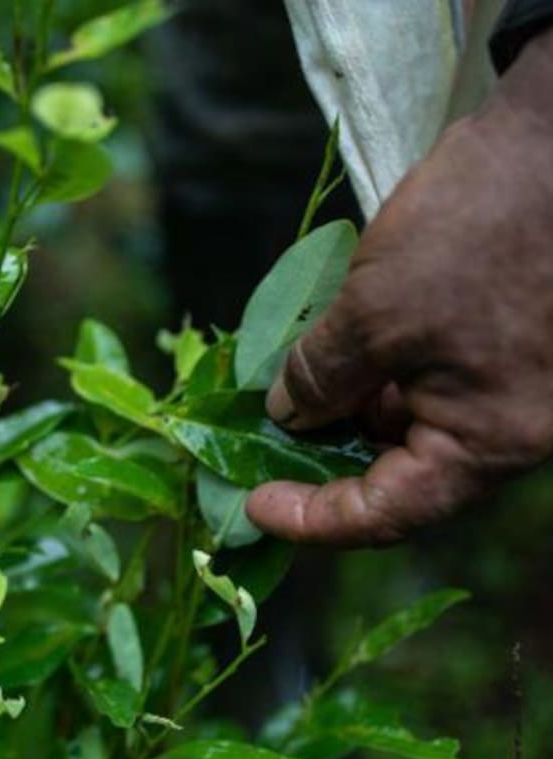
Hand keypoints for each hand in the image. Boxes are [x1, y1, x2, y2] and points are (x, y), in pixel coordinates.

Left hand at [247, 29, 552, 544]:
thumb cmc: (478, 230)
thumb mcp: (376, 312)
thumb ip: (325, 377)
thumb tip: (288, 415)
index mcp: (488, 441)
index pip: (389, 512)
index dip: (315, 519)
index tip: (252, 507)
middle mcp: (510, 425)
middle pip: (404, 471)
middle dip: (328, 459)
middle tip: (261, 444)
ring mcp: (514, 382)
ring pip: (415, 420)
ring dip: (350, 409)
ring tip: (289, 386)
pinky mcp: (508, 337)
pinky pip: (434, 376)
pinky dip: (380, 371)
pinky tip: (336, 345)